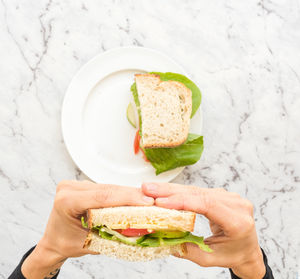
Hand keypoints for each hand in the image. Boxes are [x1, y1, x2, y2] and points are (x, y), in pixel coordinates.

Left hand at [22, 180, 153, 278]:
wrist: (53, 240)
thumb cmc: (66, 243)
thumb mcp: (91, 242)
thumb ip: (113, 233)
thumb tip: (139, 226)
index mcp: (66, 201)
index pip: (102, 196)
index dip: (127, 198)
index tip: (146, 201)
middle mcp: (69, 188)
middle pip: (107, 189)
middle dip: (131, 194)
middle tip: (151, 200)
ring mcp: (75, 184)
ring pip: (108, 187)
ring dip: (127, 193)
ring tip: (145, 199)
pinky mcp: (82, 185)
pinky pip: (105, 188)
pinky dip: (119, 194)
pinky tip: (132, 198)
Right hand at [142, 182, 264, 278]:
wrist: (247, 249)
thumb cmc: (231, 255)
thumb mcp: (210, 258)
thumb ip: (188, 250)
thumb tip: (164, 242)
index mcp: (238, 221)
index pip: (208, 205)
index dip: (183, 201)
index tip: (161, 202)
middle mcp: (236, 205)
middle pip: (199, 194)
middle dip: (171, 191)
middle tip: (149, 188)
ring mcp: (230, 196)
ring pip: (197, 190)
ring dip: (173, 189)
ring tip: (152, 188)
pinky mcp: (222, 194)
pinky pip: (199, 190)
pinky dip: (181, 191)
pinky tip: (166, 190)